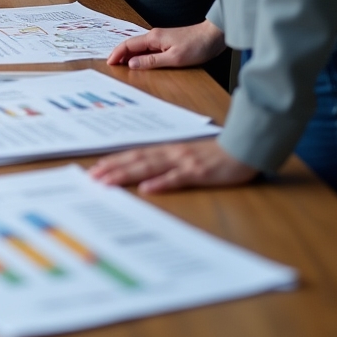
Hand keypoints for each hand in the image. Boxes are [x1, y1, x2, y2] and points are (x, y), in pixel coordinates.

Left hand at [89, 139, 258, 193]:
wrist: (244, 148)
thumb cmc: (217, 155)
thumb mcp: (188, 156)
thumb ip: (169, 162)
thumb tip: (147, 174)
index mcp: (168, 150)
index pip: (135, 154)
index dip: (115, 161)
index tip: (96, 168)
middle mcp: (171, 153)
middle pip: (137, 160)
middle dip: (113, 168)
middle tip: (92, 177)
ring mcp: (184, 162)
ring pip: (149, 167)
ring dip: (127, 174)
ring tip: (108, 181)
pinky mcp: (199, 173)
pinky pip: (177, 178)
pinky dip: (161, 183)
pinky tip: (147, 188)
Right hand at [107, 20, 224, 69]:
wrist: (213, 36)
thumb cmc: (197, 45)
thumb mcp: (174, 58)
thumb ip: (152, 62)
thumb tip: (132, 64)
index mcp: (153, 37)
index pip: (128, 45)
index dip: (117, 53)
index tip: (109, 63)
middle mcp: (154, 36)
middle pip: (131, 45)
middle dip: (120, 55)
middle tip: (113, 66)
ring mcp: (160, 38)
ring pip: (139, 47)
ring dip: (130, 56)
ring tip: (123, 66)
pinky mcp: (167, 42)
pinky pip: (148, 49)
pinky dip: (140, 56)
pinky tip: (141, 63)